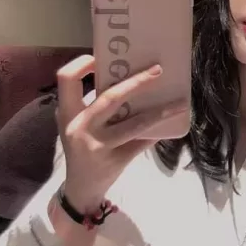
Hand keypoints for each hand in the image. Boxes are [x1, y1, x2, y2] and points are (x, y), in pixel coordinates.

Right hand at [56, 55, 184, 214]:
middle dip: (137, 82)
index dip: (82, 63)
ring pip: (134, 124)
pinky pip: (142, 142)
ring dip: (160, 112)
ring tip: (179, 104)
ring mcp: (98, 145)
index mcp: (67, 113)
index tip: (101, 57)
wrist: (81, 189)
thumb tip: (130, 78)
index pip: (66, 79)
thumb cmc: (82, 147)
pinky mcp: (115, 160)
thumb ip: (93, 105)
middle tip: (158, 70)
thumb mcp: (78, 124)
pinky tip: (172, 124)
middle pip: (110, 97)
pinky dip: (157, 132)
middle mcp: (80, 127)